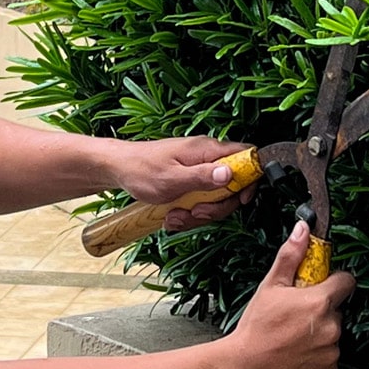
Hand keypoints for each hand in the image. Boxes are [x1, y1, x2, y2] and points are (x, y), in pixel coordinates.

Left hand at [117, 137, 256, 231]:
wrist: (118, 169)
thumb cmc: (140, 170)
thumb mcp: (172, 179)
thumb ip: (202, 177)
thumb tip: (231, 174)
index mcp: (206, 150)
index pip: (246, 156)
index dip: (250, 178)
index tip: (239, 199)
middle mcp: (206, 158)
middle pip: (233, 185)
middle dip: (217, 206)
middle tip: (196, 213)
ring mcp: (198, 170)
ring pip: (215, 197)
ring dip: (198, 214)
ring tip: (176, 217)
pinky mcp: (190, 181)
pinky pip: (200, 201)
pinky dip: (189, 213)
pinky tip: (172, 216)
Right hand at [227, 220, 354, 368]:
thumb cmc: (255, 329)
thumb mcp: (270, 285)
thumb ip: (291, 256)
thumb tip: (303, 231)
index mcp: (319, 302)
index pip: (346, 282)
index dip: (333, 281)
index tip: (322, 285)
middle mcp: (331, 328)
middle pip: (336, 311)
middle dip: (321, 311)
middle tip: (295, 316)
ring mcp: (330, 354)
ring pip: (332, 337)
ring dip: (318, 336)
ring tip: (292, 339)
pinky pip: (328, 361)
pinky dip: (316, 359)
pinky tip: (296, 356)